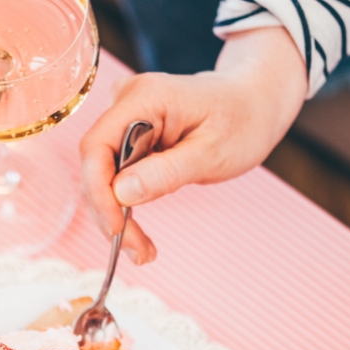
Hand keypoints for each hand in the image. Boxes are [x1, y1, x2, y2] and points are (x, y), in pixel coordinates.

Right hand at [78, 27, 305, 264]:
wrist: (253, 104)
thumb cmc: (241, 121)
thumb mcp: (211, 153)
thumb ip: (166, 172)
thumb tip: (121, 193)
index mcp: (144, 97)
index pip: (96, 146)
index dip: (99, 191)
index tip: (117, 229)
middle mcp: (126, 103)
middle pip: (96, 166)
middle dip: (110, 213)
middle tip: (136, 252)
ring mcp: (126, 119)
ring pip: (103, 177)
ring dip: (116, 217)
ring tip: (142, 251)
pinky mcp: (130, 137)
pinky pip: (117, 176)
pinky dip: (125, 207)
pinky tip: (138, 235)